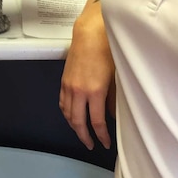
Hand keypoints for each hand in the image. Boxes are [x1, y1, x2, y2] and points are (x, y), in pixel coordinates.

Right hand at [59, 14, 114, 149]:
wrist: (90, 33)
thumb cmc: (107, 50)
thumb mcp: (116, 76)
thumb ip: (114, 98)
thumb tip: (112, 114)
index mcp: (94, 92)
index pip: (96, 122)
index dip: (101, 136)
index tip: (105, 143)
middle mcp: (79, 92)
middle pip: (78, 122)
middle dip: (84, 136)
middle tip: (91, 145)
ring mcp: (69, 86)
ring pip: (67, 113)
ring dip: (74, 126)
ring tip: (82, 133)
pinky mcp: (64, 80)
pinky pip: (62, 102)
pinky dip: (66, 113)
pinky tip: (71, 116)